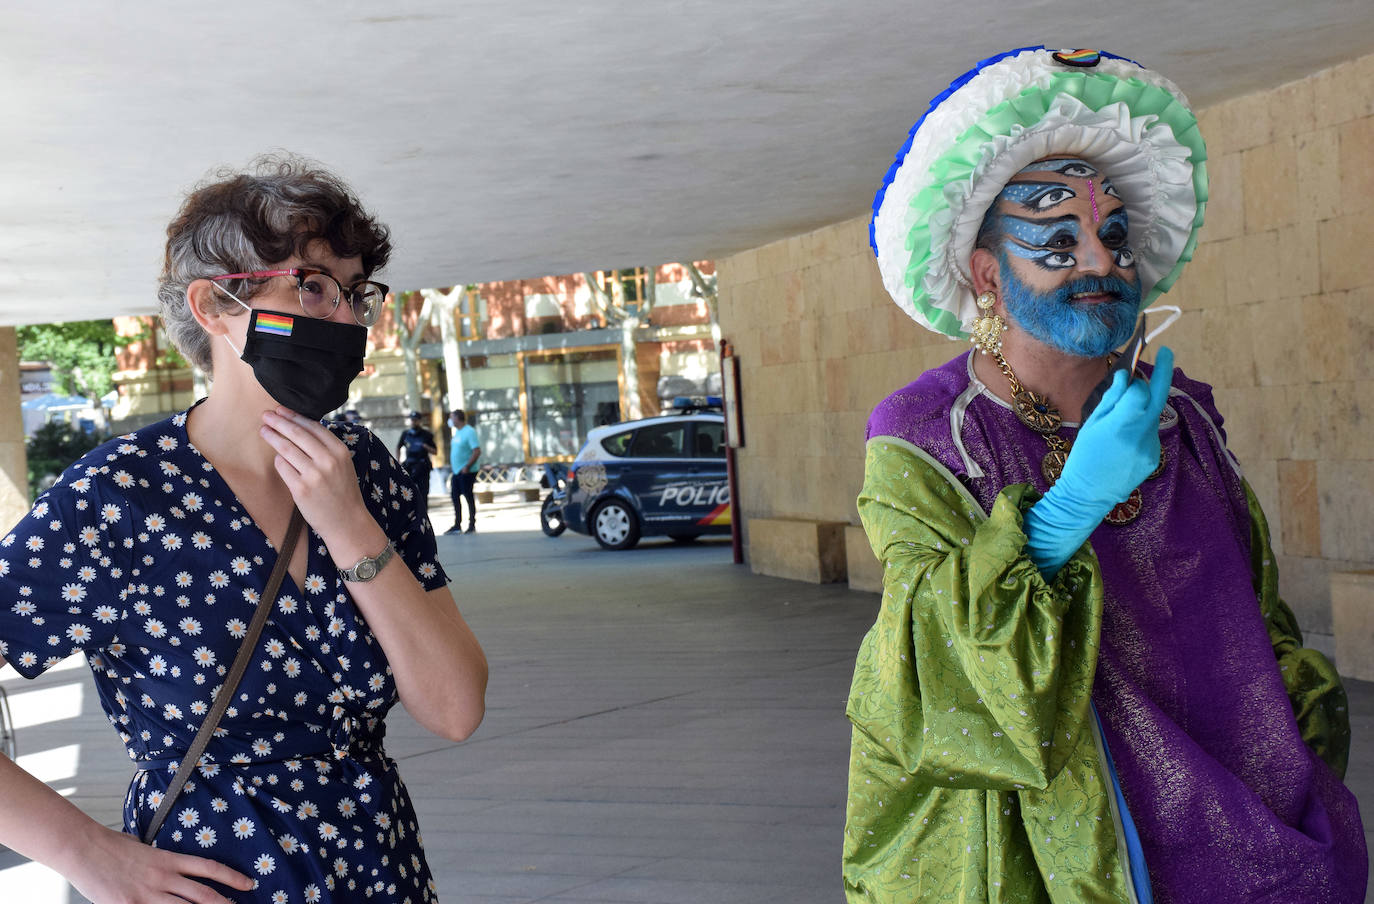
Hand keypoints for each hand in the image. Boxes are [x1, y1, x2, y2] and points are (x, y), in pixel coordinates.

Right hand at [64, 824, 253, 903]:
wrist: (84, 848)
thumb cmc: (111, 847)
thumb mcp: (143, 847)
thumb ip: (161, 860)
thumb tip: (171, 866)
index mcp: (168, 859)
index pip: (208, 868)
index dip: (231, 877)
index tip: (249, 883)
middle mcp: (163, 877)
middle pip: (202, 895)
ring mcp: (147, 894)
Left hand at [260, 407, 369, 532]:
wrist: (347, 522)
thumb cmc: (343, 492)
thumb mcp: (343, 465)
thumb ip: (327, 448)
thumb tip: (302, 428)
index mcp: (340, 451)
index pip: (313, 426)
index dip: (295, 416)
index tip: (282, 410)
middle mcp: (327, 460)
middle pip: (297, 433)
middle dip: (279, 421)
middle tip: (266, 415)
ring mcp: (313, 474)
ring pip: (286, 448)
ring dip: (272, 437)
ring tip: (264, 430)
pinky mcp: (300, 488)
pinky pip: (283, 467)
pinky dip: (279, 461)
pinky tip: (278, 459)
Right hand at [1058, 345, 1173, 511]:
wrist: (1087, 495)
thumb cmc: (1082, 458)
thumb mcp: (1090, 424)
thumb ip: (1111, 399)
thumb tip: (1127, 376)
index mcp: (1119, 426)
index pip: (1140, 391)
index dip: (1136, 382)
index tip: (1131, 376)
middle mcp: (1140, 436)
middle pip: (1158, 398)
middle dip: (1163, 374)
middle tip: (1166, 353)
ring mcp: (1150, 448)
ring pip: (1152, 416)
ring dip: (1142, 410)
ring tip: (1121, 422)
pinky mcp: (1154, 458)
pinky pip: (1150, 434)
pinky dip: (1140, 429)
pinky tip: (1124, 442)